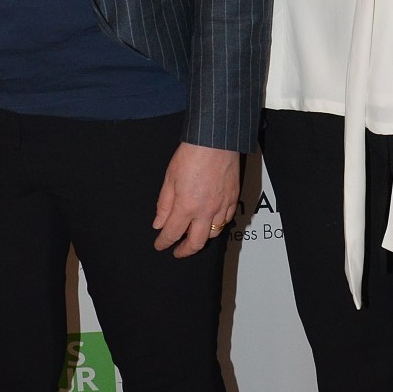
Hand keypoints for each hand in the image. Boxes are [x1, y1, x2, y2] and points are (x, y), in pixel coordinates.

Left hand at [153, 143, 238, 257]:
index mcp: (186, 206)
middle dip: (185, 251)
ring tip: (194, 235)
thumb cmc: (191, 154)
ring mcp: (222, 206)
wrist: (216, 140)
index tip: (159, 245)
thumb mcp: (169, 179)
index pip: (172, 233)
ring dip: (202, 237)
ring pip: (214, 233)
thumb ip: (164, 204)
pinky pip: (227, 219)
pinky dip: (218, 224)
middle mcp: (206, 211)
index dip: (164, 242)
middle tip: (178, 251)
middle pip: (196, 242)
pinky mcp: (233, 198)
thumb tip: (159, 223)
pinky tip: (211, 220)